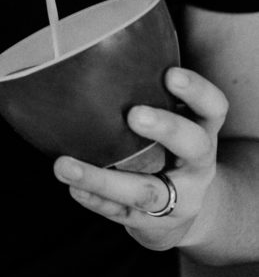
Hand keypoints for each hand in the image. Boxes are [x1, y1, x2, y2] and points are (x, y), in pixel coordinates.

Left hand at [52, 66, 228, 250]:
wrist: (186, 210)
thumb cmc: (166, 146)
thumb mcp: (174, 120)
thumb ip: (148, 94)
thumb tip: (93, 53)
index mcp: (202, 130)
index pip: (212, 107)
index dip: (197, 90)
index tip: (170, 74)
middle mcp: (196, 163)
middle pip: (193, 145)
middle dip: (166, 127)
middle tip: (133, 113)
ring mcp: (179, 197)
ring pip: (147, 191)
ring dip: (102, 178)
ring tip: (64, 165)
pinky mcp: (153, 223)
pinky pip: (123, 212)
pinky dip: (95, 199)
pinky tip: (72, 188)